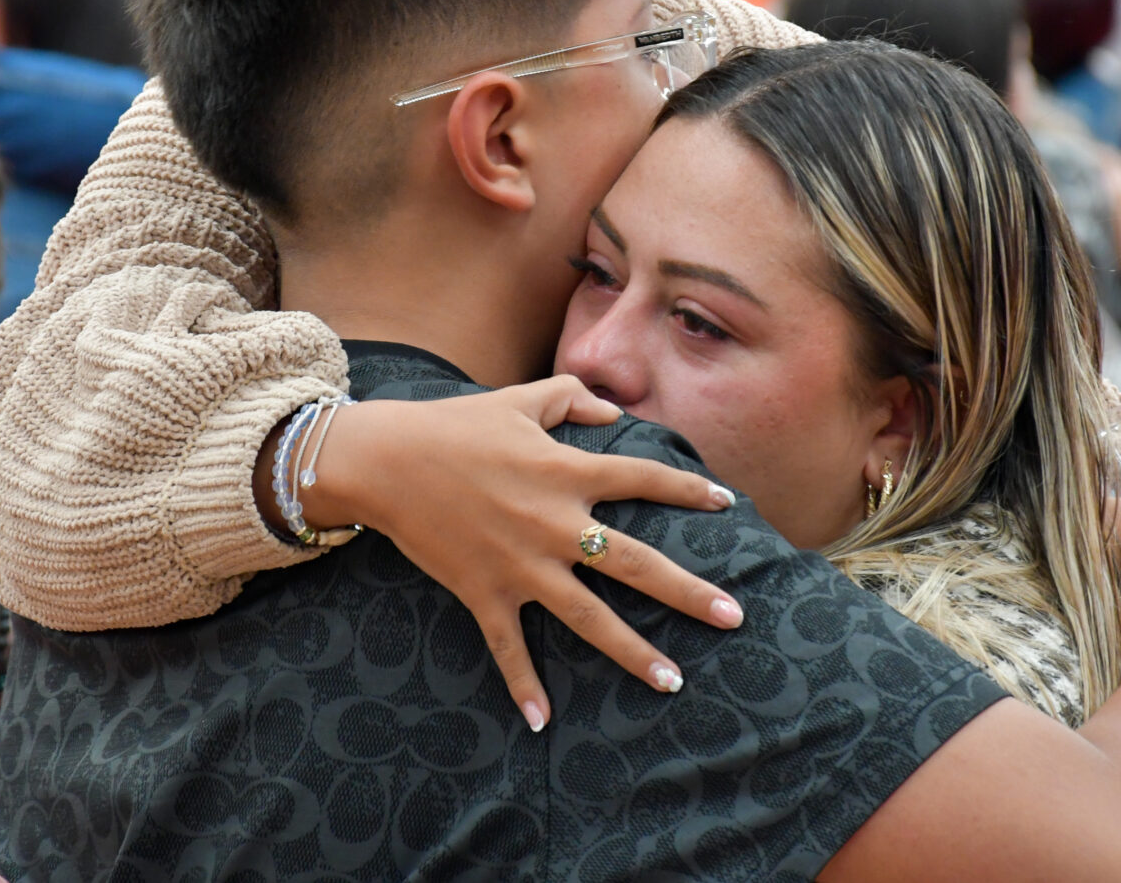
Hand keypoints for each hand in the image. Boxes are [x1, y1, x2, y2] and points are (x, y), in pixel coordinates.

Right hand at [302, 378, 744, 729]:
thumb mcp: (518, 400)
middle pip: (637, 563)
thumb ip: (570, 398)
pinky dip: (524, 685)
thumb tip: (610, 413)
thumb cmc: (454, 425)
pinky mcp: (486, 592)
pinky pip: (510, 647)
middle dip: (689, 593)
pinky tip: (543, 723)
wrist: (386, 461)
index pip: (644, 479)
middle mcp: (556, 524)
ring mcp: (523, 564)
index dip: (688, 488)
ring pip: (590, 617)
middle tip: (734, 616)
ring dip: (633, 652)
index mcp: (567, 472)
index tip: (727, 503)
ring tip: (673, 682)